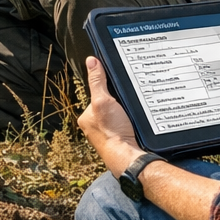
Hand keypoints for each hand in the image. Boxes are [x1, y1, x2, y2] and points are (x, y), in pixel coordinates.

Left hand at [78, 56, 142, 171]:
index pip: (96, 96)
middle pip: (108, 106)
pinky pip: (125, 126)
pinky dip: (130, 123)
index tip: (117, 92)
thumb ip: (97, 82)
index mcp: (86, 118)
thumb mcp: (103, 101)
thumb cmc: (112, 133)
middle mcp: (94, 127)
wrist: (128, 157)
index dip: (108, 91)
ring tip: (131, 115)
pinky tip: (134, 123)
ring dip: (125, 114)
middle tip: (126, 106)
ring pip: (117, 116)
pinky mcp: (120, 140)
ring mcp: (107, 135)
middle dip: (118, 104)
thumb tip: (91, 61)